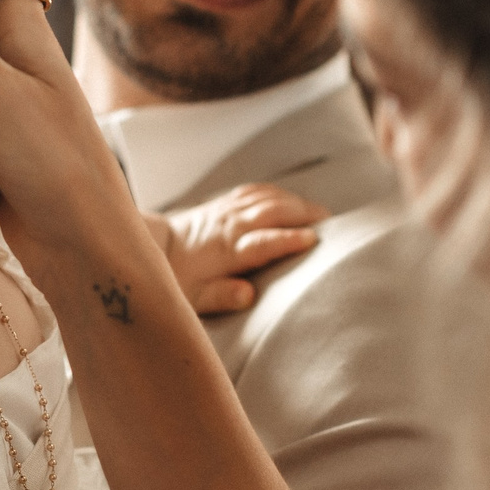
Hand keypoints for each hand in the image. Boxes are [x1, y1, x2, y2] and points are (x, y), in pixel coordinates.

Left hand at [153, 184, 326, 313]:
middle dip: (303, 215)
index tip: (312, 240)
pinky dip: (280, 193)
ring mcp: (228, 209)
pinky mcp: (227, 201)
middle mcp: (228, 225)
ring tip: (322, 214)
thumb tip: (247, 295)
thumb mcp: (194, 298)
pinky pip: (258, 191)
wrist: (156, 248)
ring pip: (268, 198)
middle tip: (333, 224)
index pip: (261, 242)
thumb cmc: (178, 278)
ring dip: (297, 203)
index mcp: (224, 251)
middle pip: (271, 212)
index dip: (286, 240)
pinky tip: (295, 201)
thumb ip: (221, 296)